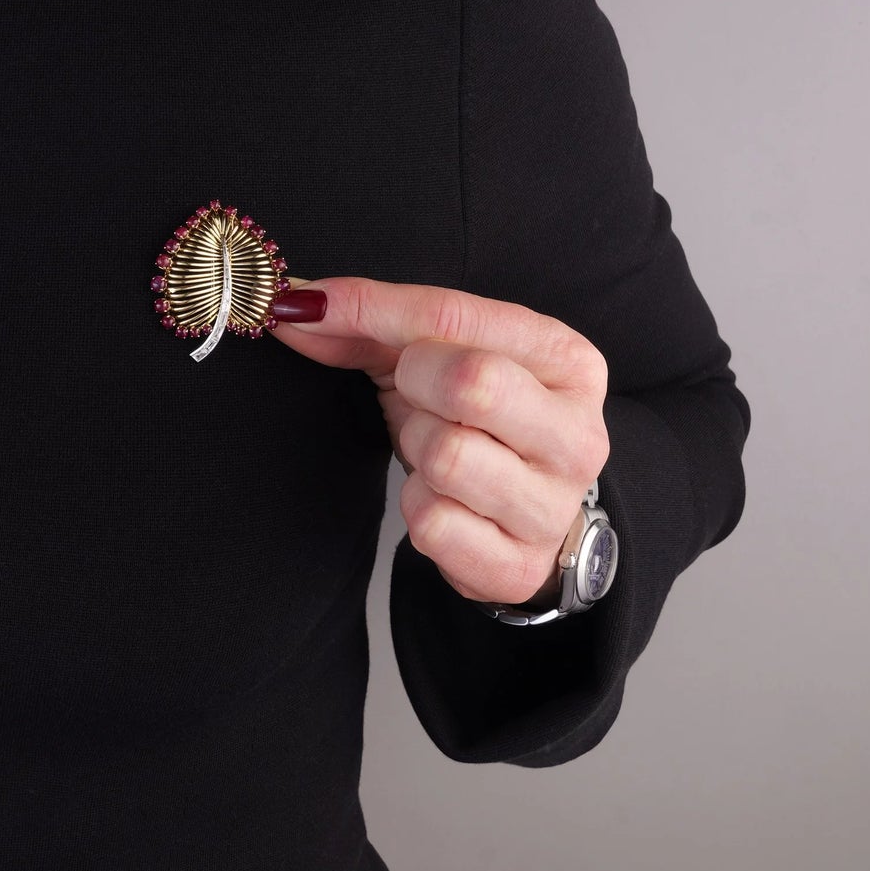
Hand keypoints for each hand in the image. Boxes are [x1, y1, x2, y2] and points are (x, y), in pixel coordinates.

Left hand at [268, 275, 609, 606]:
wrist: (518, 523)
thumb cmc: (476, 426)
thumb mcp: (430, 360)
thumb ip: (367, 324)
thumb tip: (292, 303)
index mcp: (566, 360)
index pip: (458, 316)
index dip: (371, 308)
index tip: (308, 305)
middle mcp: (576, 432)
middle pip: (471, 382)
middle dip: (415, 387)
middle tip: (415, 399)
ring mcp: (553, 505)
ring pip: (448, 457)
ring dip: (416, 452)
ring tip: (433, 451)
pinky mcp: (519, 567)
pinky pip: (432, 524)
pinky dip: (417, 508)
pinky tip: (440, 501)